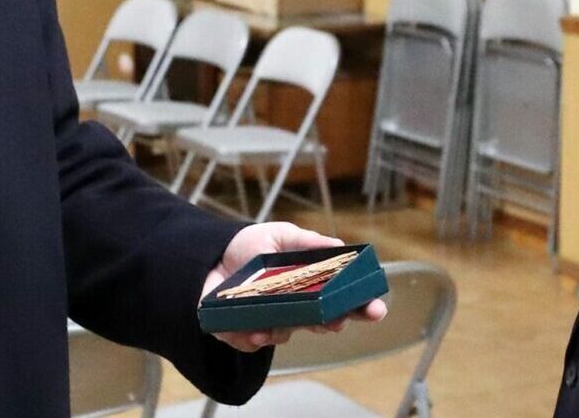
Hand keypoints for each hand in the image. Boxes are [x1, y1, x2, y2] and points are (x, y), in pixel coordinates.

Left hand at [203, 222, 387, 351]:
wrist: (203, 257)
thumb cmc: (244, 247)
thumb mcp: (278, 235)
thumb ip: (306, 241)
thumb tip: (337, 245)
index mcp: (306, 286)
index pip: (340, 300)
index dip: (360, 306)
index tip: (375, 308)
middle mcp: (292, 308)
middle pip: (321, 323)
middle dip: (332, 323)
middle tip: (337, 320)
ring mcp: (269, 323)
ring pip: (287, 334)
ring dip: (285, 328)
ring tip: (275, 321)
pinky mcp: (242, 334)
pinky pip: (253, 343)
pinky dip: (253, 337)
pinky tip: (252, 330)